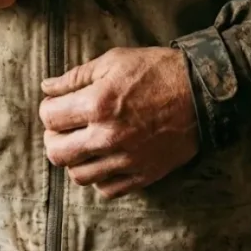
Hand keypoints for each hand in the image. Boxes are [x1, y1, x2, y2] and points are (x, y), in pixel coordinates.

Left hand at [39, 47, 199, 198]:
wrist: (203, 92)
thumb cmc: (157, 71)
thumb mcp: (114, 61)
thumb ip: (76, 77)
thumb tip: (47, 88)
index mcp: (97, 104)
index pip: (49, 118)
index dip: (49, 109)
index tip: (58, 105)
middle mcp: (108, 136)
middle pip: (57, 153)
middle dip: (53, 138)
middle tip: (64, 128)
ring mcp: (126, 160)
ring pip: (79, 176)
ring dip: (75, 160)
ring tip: (83, 145)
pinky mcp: (144, 174)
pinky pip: (107, 190)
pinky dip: (100, 179)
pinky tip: (104, 160)